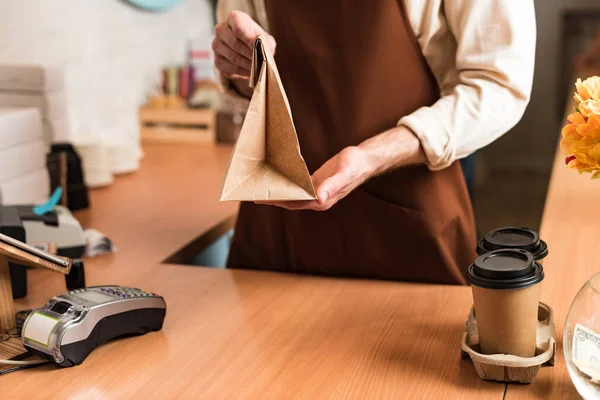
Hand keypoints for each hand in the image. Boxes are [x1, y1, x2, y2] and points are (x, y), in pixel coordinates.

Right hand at [212, 11, 275, 79]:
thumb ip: (267, 42)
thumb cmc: (256, 40)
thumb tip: (267, 49)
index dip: (249, 39)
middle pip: (235, 43)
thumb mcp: (265, 38)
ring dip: (247, 65)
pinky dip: (242, 72)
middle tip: (261, 62)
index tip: (258, 48)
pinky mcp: (217, 61)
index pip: (239, 28)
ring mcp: (216, 45)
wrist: (247, 50)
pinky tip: (250, 72)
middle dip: (250, 54)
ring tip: (258, 69)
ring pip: (233, 57)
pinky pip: (229, 68)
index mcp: (234, 18)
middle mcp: (221, 29)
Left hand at [255, 126, 425, 210]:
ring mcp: (315, 194)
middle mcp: (316, 200)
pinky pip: (296, 188)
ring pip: (291, 196)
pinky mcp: (315, 184)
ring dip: (275, 193)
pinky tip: (275, 180)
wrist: (365, 161)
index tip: (260, 198)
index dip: (276, 201)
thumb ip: (331, 186)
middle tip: (251, 192)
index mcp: (321, 201)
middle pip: (289, 202)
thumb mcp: (344, 173)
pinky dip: (285, 185)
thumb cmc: (355, 166)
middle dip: (270, 198)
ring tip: (258, 187)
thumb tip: (319, 199)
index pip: (293, 203)